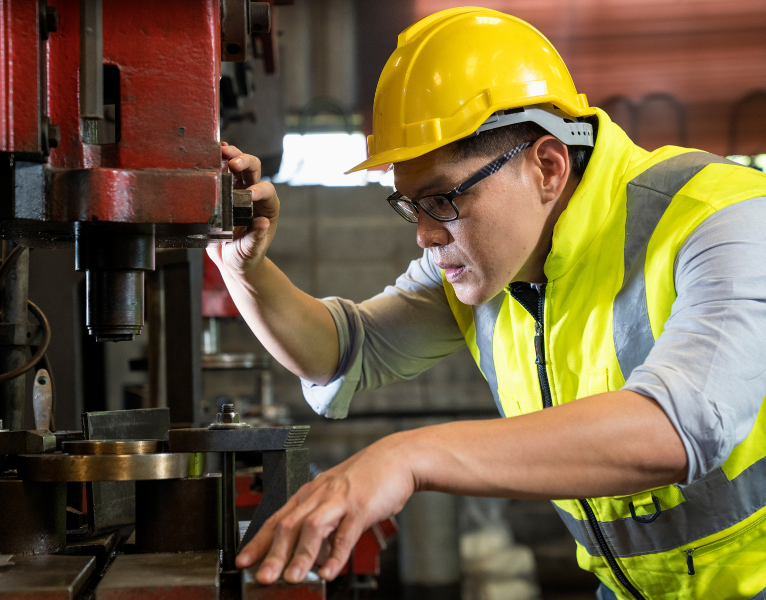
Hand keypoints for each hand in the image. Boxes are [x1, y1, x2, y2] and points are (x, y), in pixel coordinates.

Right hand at [207, 143, 279, 277]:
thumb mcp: (251, 251)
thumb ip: (256, 239)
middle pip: (254, 170)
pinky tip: (211, 153)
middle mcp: (254, 195)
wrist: (231, 260)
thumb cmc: (245, 257)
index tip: (249, 195)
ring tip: (221, 150)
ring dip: (230, 156)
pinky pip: (221, 172)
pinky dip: (217, 161)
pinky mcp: (222, 191)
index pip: (267, 192)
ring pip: (238, 166)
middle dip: (245, 162)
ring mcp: (237, 190)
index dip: (260, 190)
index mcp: (266, 208)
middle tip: (234, 163)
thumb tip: (262, 223)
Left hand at [235, 433, 415, 583]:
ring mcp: (340, 500)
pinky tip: (329, 572)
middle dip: (273, 554)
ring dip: (300, 555)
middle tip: (263, 577)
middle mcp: (320, 496)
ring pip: (312, 527)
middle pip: (289, 524)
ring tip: (292, 578)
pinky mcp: (361, 507)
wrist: (396, 459)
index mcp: (310, 494)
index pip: (277, 519)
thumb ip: (323, 527)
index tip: (243, 560)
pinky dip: (336, 555)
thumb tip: (312, 556)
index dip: (258, 541)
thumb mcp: (336, 499)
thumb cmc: (367, 478)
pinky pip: (345, 533)